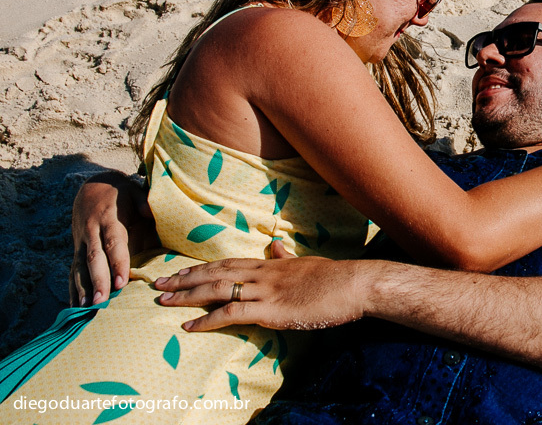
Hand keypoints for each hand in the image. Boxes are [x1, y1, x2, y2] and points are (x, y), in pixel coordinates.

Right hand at [71, 171, 157, 305]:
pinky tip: (75, 305)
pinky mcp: (75, 248)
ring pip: (79, 266)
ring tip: (86, 308)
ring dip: (82, 288)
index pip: (113, 243)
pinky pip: (72, 269)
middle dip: (98, 281)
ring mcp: (81, 241)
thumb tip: (151, 213)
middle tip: (101, 301)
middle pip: (93, 259)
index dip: (117, 262)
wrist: (91, 186)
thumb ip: (143, 203)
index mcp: (108, 219)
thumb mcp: (133, 191)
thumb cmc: (120, 192)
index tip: (122, 281)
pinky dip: (73, 288)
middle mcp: (92, 232)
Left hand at [153, 245, 373, 331]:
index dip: (202, 267)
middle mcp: (263, 274)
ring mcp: (265, 291)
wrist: (353, 284)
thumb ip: (286, 257)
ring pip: (218, 289)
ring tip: (164, 299)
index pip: (228, 262)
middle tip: (158, 283)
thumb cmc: (335, 277)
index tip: (180, 271)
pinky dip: (207, 319)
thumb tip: (274, 245)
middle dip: (185, 279)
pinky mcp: (270, 311)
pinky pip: (232, 313)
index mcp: (271, 264)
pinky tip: (190, 325)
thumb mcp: (306, 262)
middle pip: (216, 272)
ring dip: (188, 295)